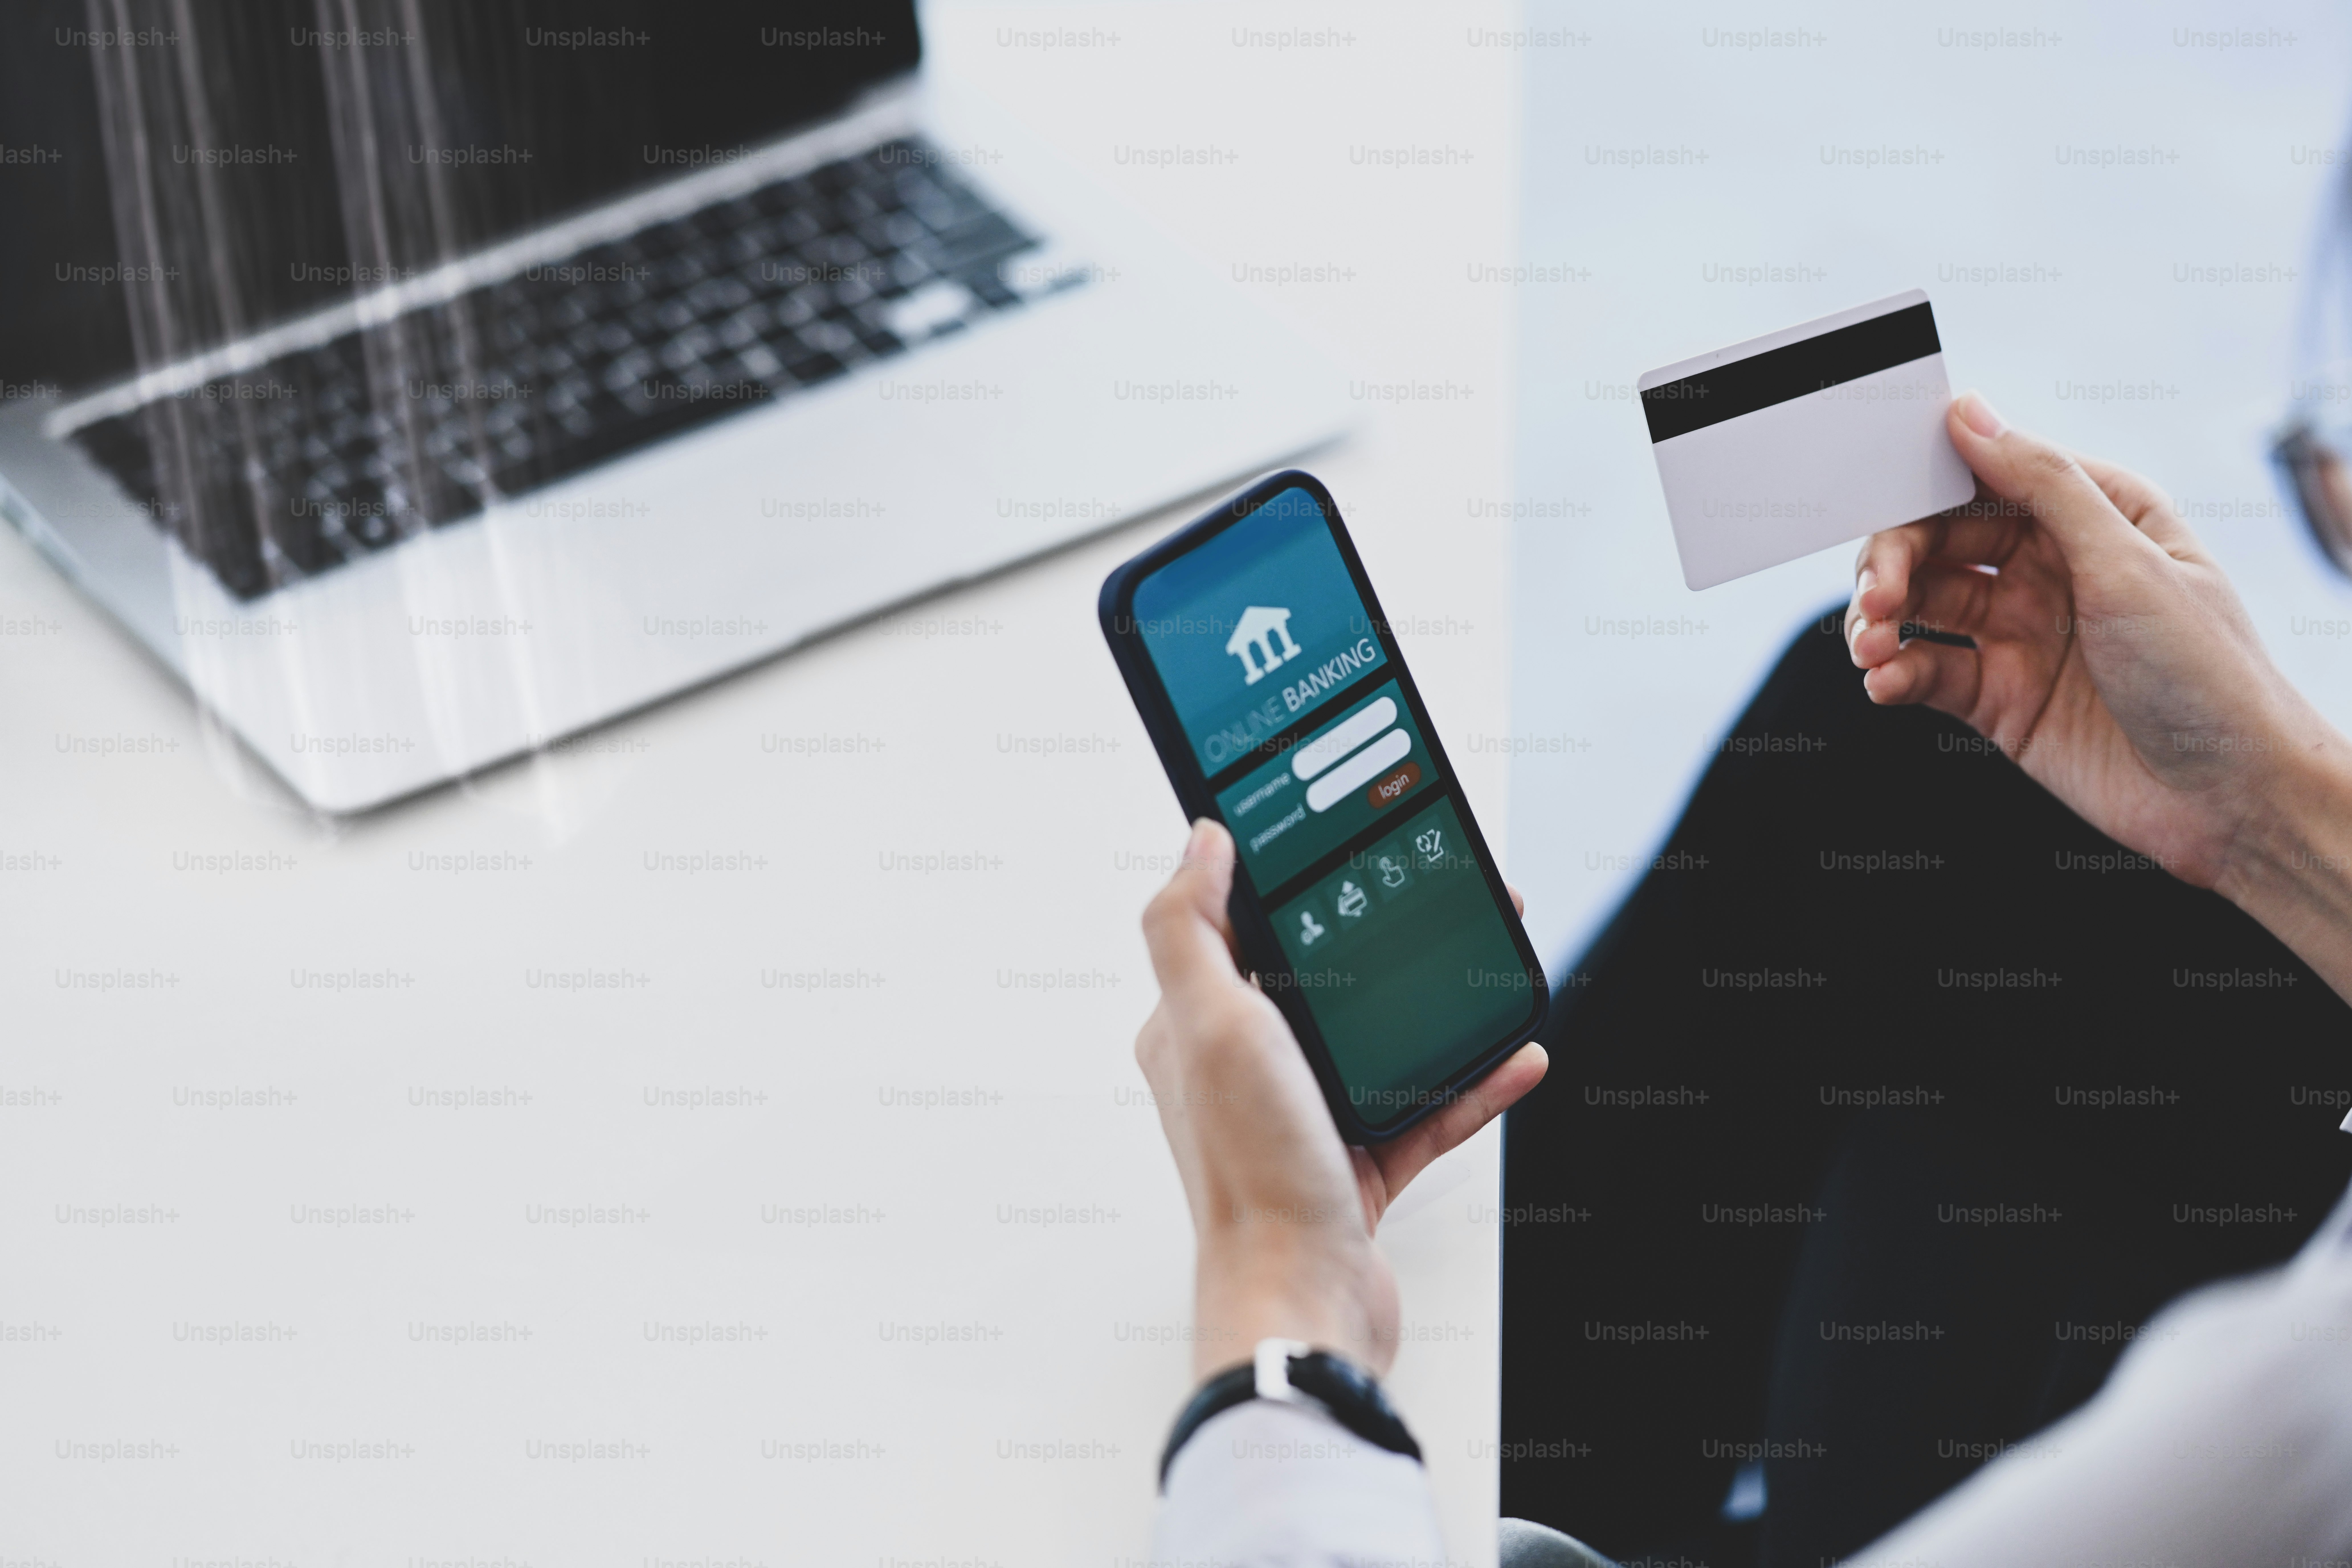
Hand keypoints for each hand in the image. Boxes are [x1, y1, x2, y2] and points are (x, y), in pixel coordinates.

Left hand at [1135, 817, 1547, 1379]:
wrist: (1303, 1301)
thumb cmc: (1253, 1172)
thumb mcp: (1210, 1023)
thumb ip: (1191, 927)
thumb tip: (1201, 839)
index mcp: (1198, 1031)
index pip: (1239, 930)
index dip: (1290, 881)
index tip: (1345, 840)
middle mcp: (1245, 1072)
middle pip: (1321, 979)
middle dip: (1381, 937)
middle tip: (1443, 896)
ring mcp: (1304, 1119)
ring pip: (1380, 1041)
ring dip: (1438, 1006)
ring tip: (1489, 964)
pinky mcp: (1358, 1168)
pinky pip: (1424, 1109)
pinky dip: (1470, 1082)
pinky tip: (1515, 1055)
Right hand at [1847, 393, 2351, 994]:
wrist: (2233, 799)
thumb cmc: (2210, 675)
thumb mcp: (2127, 561)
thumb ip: (2042, 485)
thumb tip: (1971, 415)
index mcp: (2095, 517)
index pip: (1987, 478)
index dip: (1925, 487)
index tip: (1881, 501)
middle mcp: (2053, 570)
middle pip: (1939, 543)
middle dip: (1894, 564)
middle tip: (1877, 597)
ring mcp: (2023, 635)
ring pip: (1923, 606)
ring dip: (1882, 621)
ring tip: (1870, 647)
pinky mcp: (2000, 698)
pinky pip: (1928, 673)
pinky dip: (1895, 675)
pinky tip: (1886, 683)